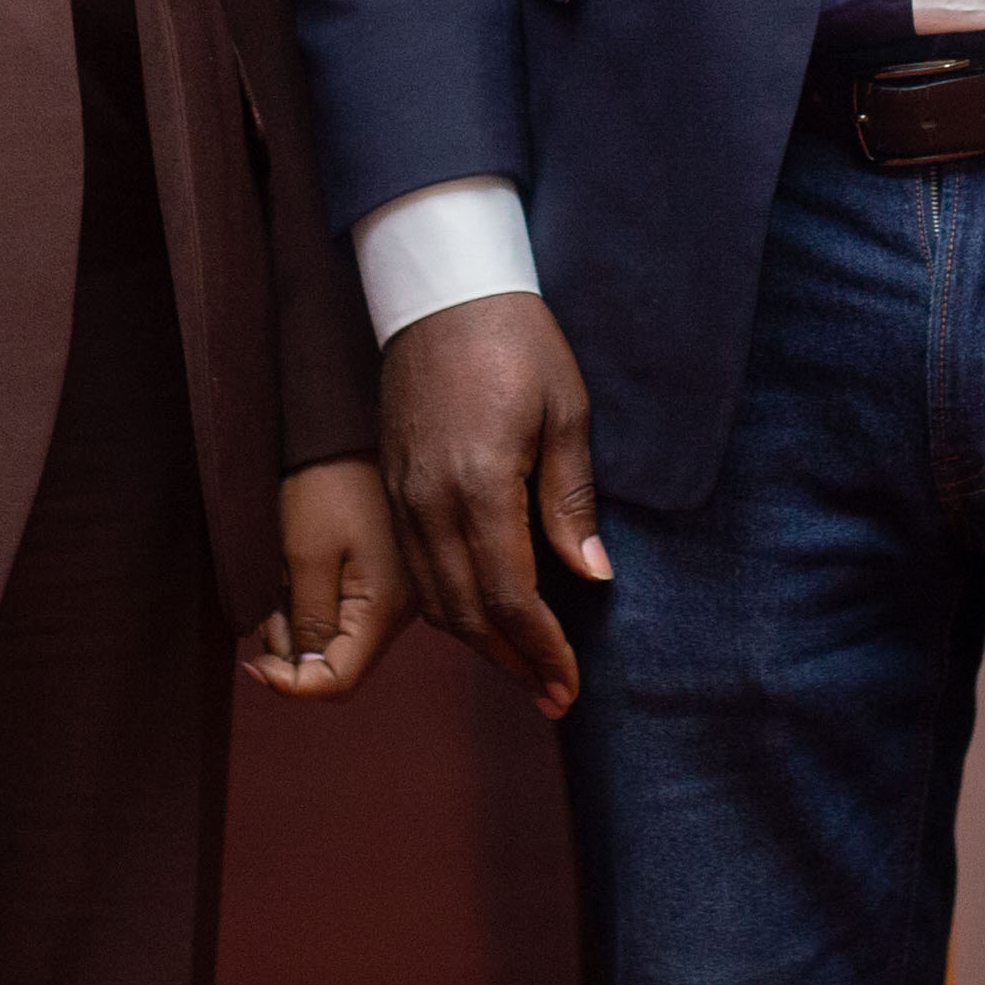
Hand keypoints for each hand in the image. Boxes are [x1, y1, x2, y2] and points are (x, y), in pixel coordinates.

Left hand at [248, 455, 407, 700]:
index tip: (252, 663)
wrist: (343, 432)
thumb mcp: (306, 556)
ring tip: (282, 578)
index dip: (291, 685)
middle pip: (338, 664)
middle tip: (266, 605)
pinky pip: (341, 613)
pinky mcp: (382, 579)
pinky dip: (310, 603)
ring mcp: (393, 595)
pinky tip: (298, 571)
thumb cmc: (325, 486)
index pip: (339, 683)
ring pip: (336, 640)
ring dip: (298, 622)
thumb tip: (305, 673)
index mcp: (384, 609)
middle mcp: (399, 611)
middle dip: (292, 648)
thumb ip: (309, 623)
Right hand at [382, 291, 605, 717]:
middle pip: (466, 611)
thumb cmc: (516, 339)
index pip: (509, 596)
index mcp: (481, 485)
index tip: (569, 684)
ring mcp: (404, 496)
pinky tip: (481, 614)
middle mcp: (431, 502)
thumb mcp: (566, 411)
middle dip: (512, 662)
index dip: (541, 649)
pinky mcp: (393, 484)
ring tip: (524, 668)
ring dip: (478, 642)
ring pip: (434, 598)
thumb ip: (571, 502)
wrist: (439, 288)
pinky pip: (416, 568)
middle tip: (554, 696)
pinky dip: (449, 605)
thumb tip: (591, 578)